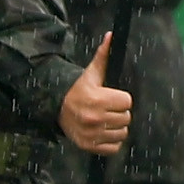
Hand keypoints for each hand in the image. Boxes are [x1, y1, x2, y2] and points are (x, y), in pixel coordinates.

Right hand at [61, 35, 132, 155]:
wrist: (56, 107)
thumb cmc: (79, 89)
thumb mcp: (91, 72)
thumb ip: (104, 55)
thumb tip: (112, 35)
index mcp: (97, 99)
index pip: (127, 102)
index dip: (121, 98)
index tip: (112, 97)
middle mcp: (94, 118)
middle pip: (126, 118)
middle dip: (119, 112)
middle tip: (107, 108)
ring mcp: (91, 134)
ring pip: (122, 133)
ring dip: (116, 127)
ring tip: (105, 119)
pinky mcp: (88, 146)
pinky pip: (114, 148)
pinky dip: (111, 141)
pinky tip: (102, 131)